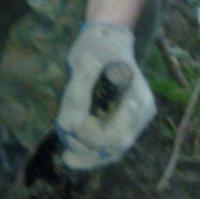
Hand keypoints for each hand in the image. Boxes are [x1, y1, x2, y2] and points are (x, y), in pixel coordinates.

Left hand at [55, 23, 155, 170]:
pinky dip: (85, 154)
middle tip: (61, 126)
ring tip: (62, 127)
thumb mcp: (85, 62)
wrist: (106, 42)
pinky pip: (104, 150)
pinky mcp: (117, 126)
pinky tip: (68, 156)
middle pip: (112, 150)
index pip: (117, 137)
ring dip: (79, 148)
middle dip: (82, 144)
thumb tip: (70, 126)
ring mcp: (130, 124)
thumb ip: (78, 93)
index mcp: (138, 101)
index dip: (90, 137)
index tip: (68, 124)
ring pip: (105, 154)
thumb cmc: (98, 47)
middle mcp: (138, 118)